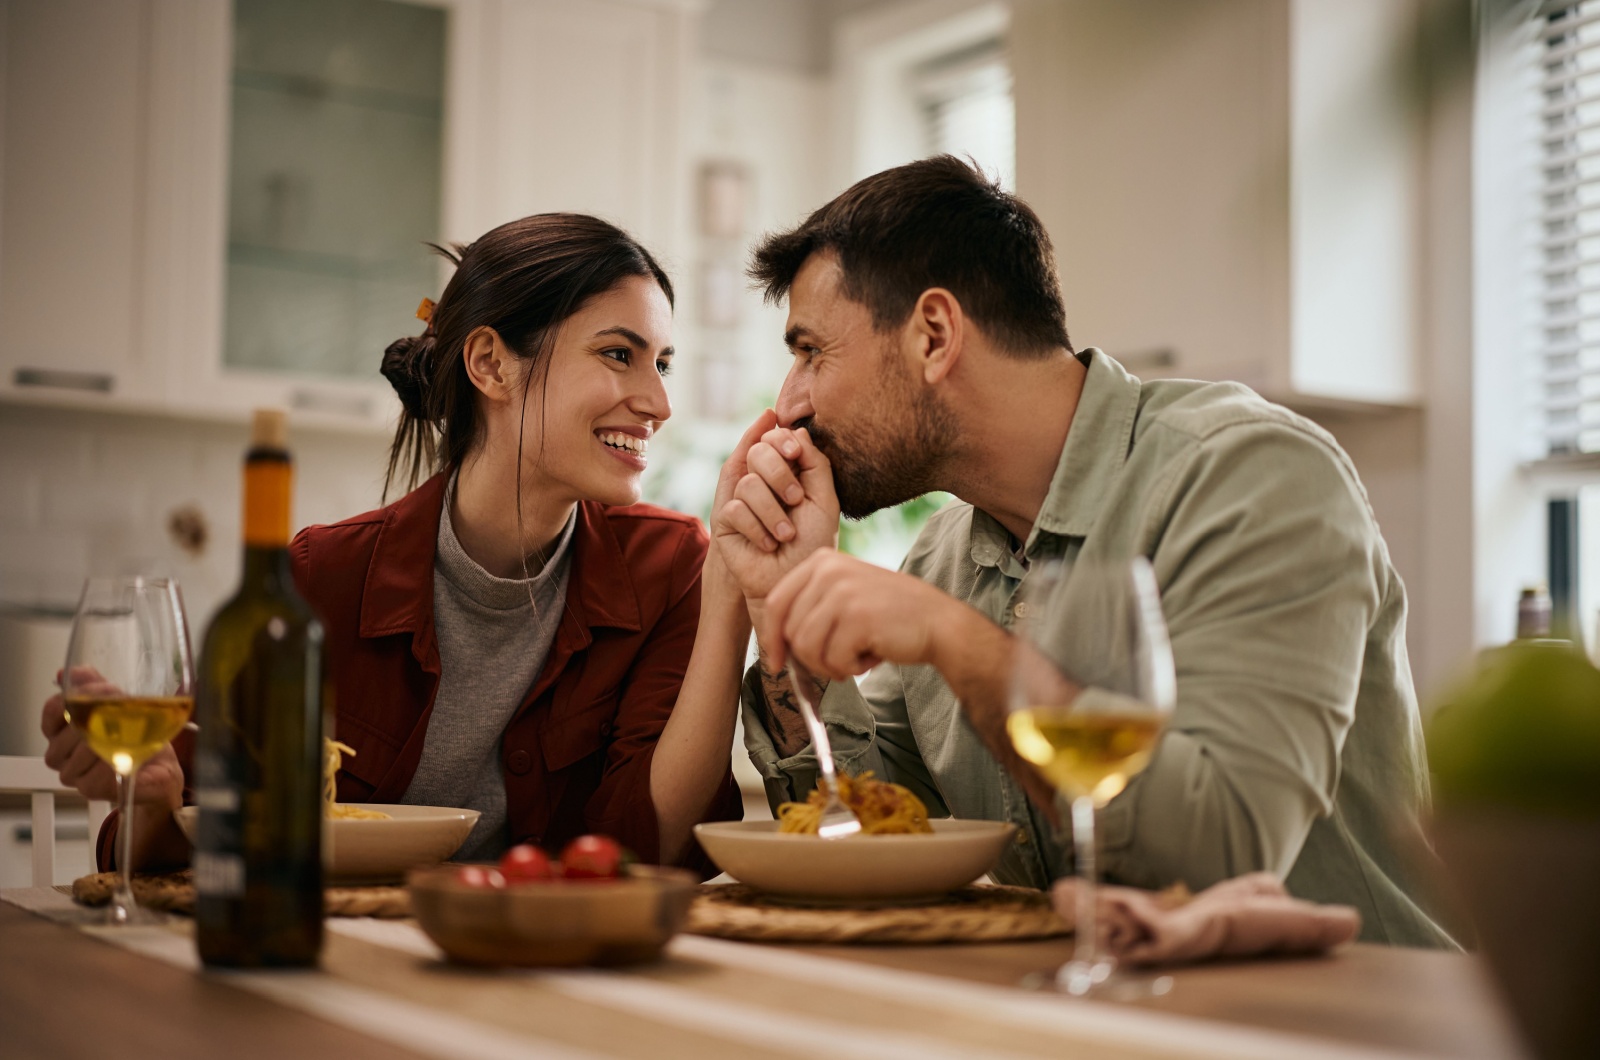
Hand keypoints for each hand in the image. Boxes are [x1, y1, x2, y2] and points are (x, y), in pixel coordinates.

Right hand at [42, 668, 183, 809]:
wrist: (158, 771)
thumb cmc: (136, 739)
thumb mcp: (117, 705)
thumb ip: (93, 686)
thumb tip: (68, 673)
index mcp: (60, 732)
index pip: (53, 710)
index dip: (76, 698)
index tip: (101, 691)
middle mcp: (59, 754)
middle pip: (71, 727)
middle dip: (101, 713)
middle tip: (124, 709)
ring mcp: (72, 773)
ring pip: (85, 749)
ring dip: (112, 738)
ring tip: (131, 735)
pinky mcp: (89, 789)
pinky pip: (97, 772)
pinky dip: (116, 761)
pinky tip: (127, 757)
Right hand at [712, 411, 839, 612]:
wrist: (795, 579)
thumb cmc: (813, 543)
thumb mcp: (824, 499)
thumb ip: (814, 462)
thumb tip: (795, 429)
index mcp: (786, 472)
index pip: (774, 439)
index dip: (781, 440)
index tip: (795, 453)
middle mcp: (762, 482)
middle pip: (757, 452)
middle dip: (780, 475)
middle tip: (796, 500)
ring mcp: (742, 500)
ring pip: (749, 484)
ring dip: (773, 513)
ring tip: (786, 535)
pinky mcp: (726, 521)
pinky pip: (736, 509)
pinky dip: (758, 530)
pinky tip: (768, 546)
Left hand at [762, 549, 972, 678]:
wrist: (939, 623)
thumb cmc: (890, 616)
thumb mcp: (845, 595)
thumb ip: (811, 608)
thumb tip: (775, 646)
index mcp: (822, 561)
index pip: (776, 602)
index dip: (772, 638)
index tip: (776, 662)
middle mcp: (829, 571)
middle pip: (790, 631)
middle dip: (810, 659)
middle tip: (839, 662)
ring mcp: (843, 593)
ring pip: (807, 649)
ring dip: (831, 665)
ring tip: (857, 656)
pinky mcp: (858, 618)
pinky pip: (833, 660)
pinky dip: (851, 668)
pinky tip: (872, 655)